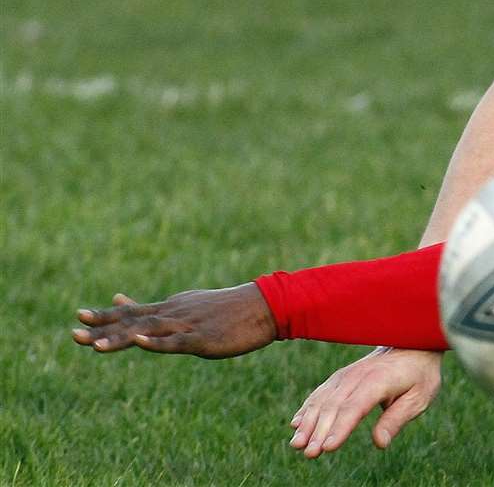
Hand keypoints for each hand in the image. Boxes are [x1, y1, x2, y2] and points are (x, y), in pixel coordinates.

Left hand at [73, 285, 276, 357]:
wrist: (265, 307)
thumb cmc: (227, 308)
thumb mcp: (190, 304)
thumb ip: (160, 309)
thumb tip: (131, 302)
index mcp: (171, 309)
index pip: (133, 313)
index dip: (105, 316)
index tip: (80, 316)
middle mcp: (174, 314)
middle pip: (133, 322)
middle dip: (103, 329)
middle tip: (74, 334)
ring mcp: (187, 325)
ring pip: (148, 332)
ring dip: (121, 339)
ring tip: (96, 346)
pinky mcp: (202, 338)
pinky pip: (176, 342)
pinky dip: (157, 342)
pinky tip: (141, 341)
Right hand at [289, 346, 441, 458]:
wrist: (413, 342)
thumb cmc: (420, 374)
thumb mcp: (419, 397)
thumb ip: (397, 419)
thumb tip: (379, 443)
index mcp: (379, 381)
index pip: (355, 407)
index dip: (340, 428)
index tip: (328, 447)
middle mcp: (358, 376)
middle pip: (334, 407)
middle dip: (319, 432)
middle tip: (309, 454)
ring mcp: (346, 375)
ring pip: (322, 400)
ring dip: (308, 423)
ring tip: (297, 444)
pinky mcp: (341, 377)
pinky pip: (320, 393)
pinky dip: (307, 408)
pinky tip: (296, 424)